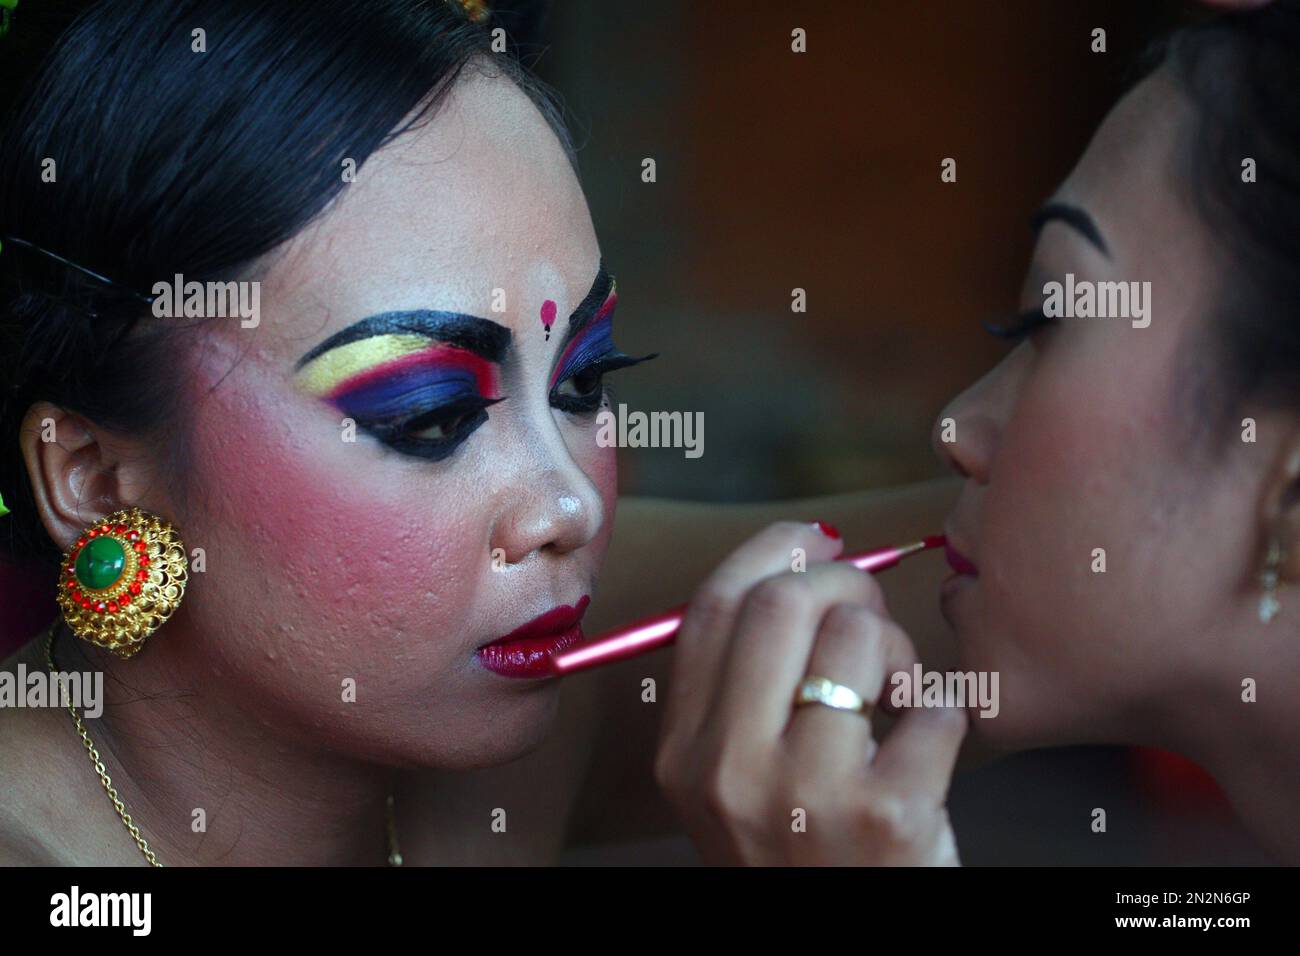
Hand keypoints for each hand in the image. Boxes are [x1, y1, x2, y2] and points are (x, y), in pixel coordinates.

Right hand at [655, 522, 966, 864]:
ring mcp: (806, 797)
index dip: (772, 551)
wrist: (844, 949)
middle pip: (783, 602)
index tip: (812, 541)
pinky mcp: (889, 820)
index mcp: (685, 752)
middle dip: (845, 584)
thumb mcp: (736, 779)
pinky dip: (945, 712)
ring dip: (898, 650)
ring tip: (897, 694)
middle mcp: (729, 771)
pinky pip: (935, 706)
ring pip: (860, 638)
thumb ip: (744, 684)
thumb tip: (804, 554)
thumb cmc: (806, 852)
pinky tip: (925, 745)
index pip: (714, 606)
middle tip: (870, 615)